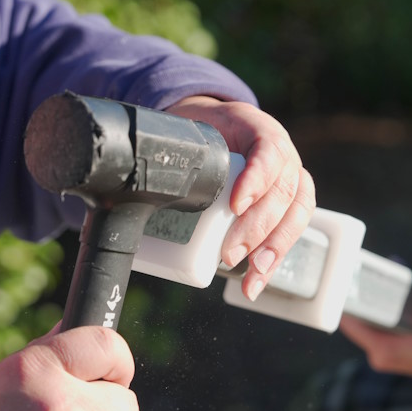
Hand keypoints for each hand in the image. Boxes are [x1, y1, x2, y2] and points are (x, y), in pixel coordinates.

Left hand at [166, 96, 315, 300]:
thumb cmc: (198, 134)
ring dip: (274, 248)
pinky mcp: (289, 205)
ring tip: (251, 275)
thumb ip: (164, 156)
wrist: (214, 128)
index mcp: (258, 129)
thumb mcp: (184, 133)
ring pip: (296, 214)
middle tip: (229, 254)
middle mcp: (283, 155)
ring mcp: (292, 180)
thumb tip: (116, 196)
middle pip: (284, 192)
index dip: (258, 179)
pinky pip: (293, 231)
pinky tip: (256, 282)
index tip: (236, 204)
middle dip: (258, 228)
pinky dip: (276, 259)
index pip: (270, 151)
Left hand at [340, 264, 411, 380]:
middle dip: (371, 285)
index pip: (350, 321)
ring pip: (378, 309)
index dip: (346, 295)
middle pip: (363, 312)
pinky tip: (407, 278)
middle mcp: (382, 351)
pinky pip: (390, 312)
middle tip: (378, 263)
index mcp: (385, 351)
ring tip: (396, 266)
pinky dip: (397, 296)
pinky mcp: (400, 340)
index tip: (349, 271)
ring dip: (386, 288)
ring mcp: (390, 346)